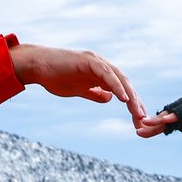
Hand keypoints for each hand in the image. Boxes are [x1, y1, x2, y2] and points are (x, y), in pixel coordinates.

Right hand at [10, 43, 151, 126]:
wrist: (37, 66)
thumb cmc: (55, 77)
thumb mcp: (79, 90)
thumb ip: (94, 93)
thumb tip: (109, 98)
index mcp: (101, 73)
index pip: (122, 89)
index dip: (132, 104)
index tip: (138, 120)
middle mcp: (102, 66)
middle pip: (125, 84)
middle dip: (136, 103)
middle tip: (143, 120)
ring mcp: (96, 62)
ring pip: (120, 79)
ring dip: (130, 96)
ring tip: (137, 112)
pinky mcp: (89, 61)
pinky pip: (107, 74)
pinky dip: (116, 86)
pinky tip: (124, 98)